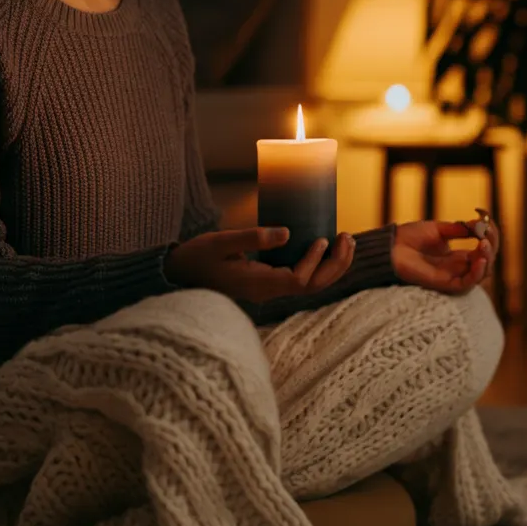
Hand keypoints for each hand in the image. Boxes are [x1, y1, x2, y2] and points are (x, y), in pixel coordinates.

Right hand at [164, 227, 355, 303]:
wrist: (176, 276)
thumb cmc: (196, 258)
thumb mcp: (220, 242)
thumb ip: (252, 238)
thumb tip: (288, 233)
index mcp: (257, 285)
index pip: (297, 281)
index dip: (314, 262)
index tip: (323, 238)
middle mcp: (266, 292)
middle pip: (311, 287)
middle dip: (335, 265)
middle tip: (349, 239)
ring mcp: (266, 290)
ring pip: (308, 285)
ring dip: (330, 266)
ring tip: (346, 242)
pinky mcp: (265, 283)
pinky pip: (298, 279)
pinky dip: (316, 265)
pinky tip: (324, 248)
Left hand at [391, 217, 498, 294]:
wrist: (391, 247)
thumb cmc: (410, 238)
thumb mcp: (439, 229)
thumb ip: (460, 229)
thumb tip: (480, 225)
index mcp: (457, 256)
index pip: (484, 249)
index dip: (490, 234)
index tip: (485, 216)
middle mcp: (458, 268)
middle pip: (487, 261)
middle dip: (491, 244)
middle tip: (486, 232)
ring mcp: (453, 276)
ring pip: (482, 273)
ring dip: (488, 257)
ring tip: (483, 243)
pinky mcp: (446, 284)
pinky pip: (467, 284)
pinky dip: (478, 272)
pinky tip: (480, 259)